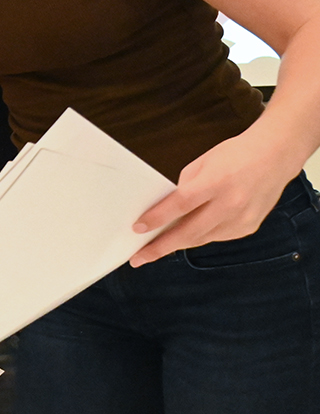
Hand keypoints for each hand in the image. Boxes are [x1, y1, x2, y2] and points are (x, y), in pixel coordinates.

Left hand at [130, 134, 290, 265]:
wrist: (275, 156)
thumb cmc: (235, 155)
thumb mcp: (202, 164)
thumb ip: (184, 188)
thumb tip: (167, 210)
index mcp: (216, 182)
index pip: (181, 204)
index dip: (157, 218)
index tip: (137, 229)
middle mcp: (231, 203)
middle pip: (189, 231)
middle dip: (160, 247)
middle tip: (138, 258)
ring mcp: (242, 218)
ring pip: (201, 238)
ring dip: (177, 244)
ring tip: (154, 250)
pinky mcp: (248, 227)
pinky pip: (217, 237)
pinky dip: (199, 236)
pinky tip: (186, 236)